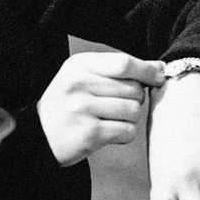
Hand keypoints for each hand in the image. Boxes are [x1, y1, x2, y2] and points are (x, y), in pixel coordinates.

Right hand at [37, 52, 165, 166]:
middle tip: (114, 105)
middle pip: (133, 88)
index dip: (147, 70)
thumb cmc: (68, 104)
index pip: (123, 63)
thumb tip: (160, 67)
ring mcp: (82, 109)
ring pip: (133, 110)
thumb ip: (117, 70)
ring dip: (128, 118)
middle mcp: (78, 84)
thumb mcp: (82, 76)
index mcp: (78, 65)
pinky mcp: (89, 134)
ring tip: (108, 119)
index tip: (159, 76)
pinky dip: (123, 134)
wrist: (38, 136)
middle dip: (134, 98)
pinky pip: (128, 131)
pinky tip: (106, 133)